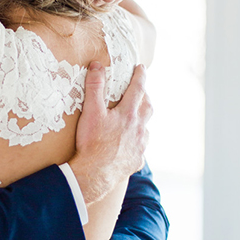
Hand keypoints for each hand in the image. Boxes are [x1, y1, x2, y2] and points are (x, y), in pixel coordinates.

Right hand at [69, 62, 151, 204]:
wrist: (96, 173)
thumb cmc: (92, 142)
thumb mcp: (91, 112)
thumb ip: (95, 87)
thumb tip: (97, 66)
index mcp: (128, 114)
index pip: (137, 89)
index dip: (140, 76)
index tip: (142, 68)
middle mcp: (138, 128)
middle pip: (148, 108)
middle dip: (146, 97)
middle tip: (141, 92)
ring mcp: (139, 145)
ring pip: (146, 129)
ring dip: (142, 121)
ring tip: (136, 119)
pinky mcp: (136, 160)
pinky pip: (140, 149)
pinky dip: (137, 143)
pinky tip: (130, 145)